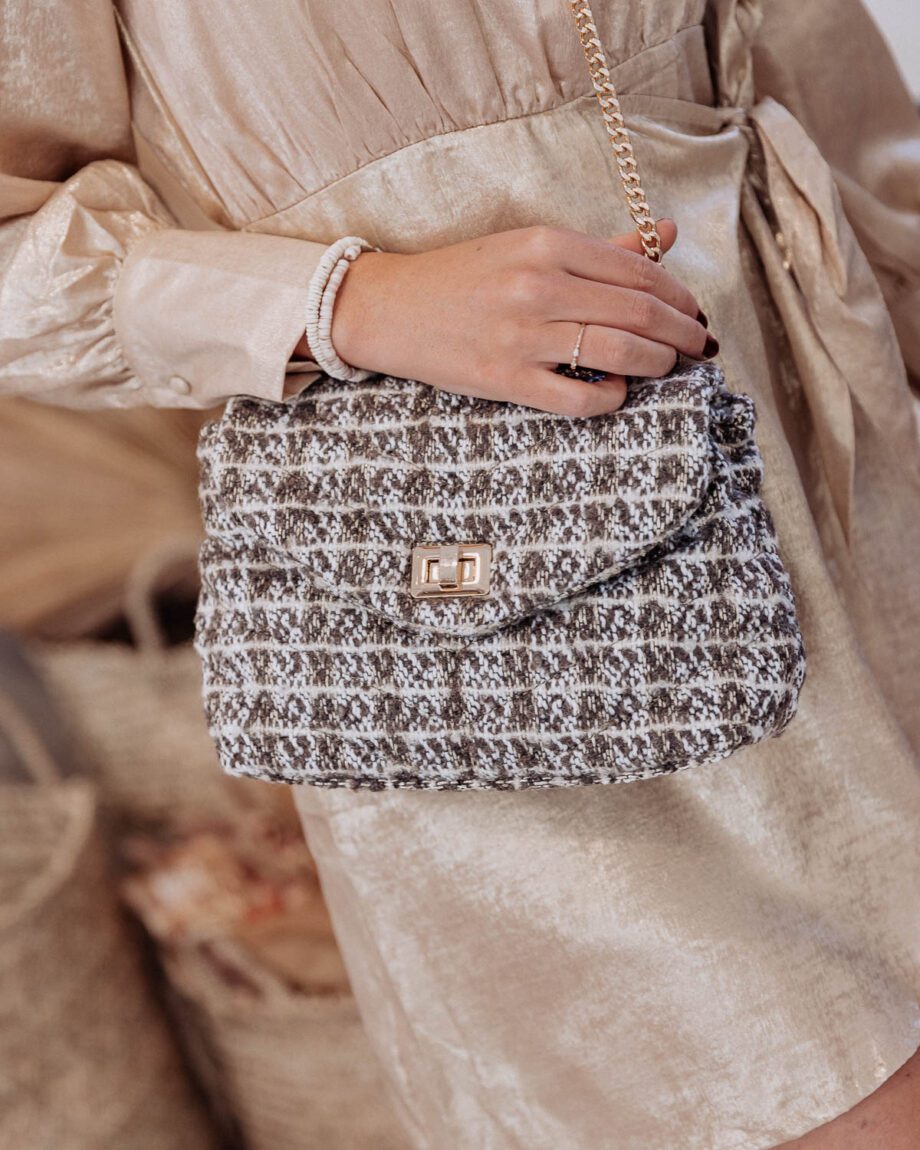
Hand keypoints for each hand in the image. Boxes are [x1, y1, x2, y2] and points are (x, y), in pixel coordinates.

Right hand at [319, 221, 713, 417]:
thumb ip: (600, 248)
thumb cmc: (462, 277)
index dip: (680, 295)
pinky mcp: (507, 379)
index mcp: (547, 243)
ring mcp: (523, 335)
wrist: (391, 308)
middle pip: (640, 310)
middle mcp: (538, 285)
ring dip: (658, 363)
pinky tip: (616, 390)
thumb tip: (666, 236)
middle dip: (682, 332)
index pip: (639, 271)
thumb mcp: (528, 247)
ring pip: (619, 351)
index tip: (694, 312)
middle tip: (699, 345)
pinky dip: (611, 397)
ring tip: (668, 366)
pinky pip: (580, 396)